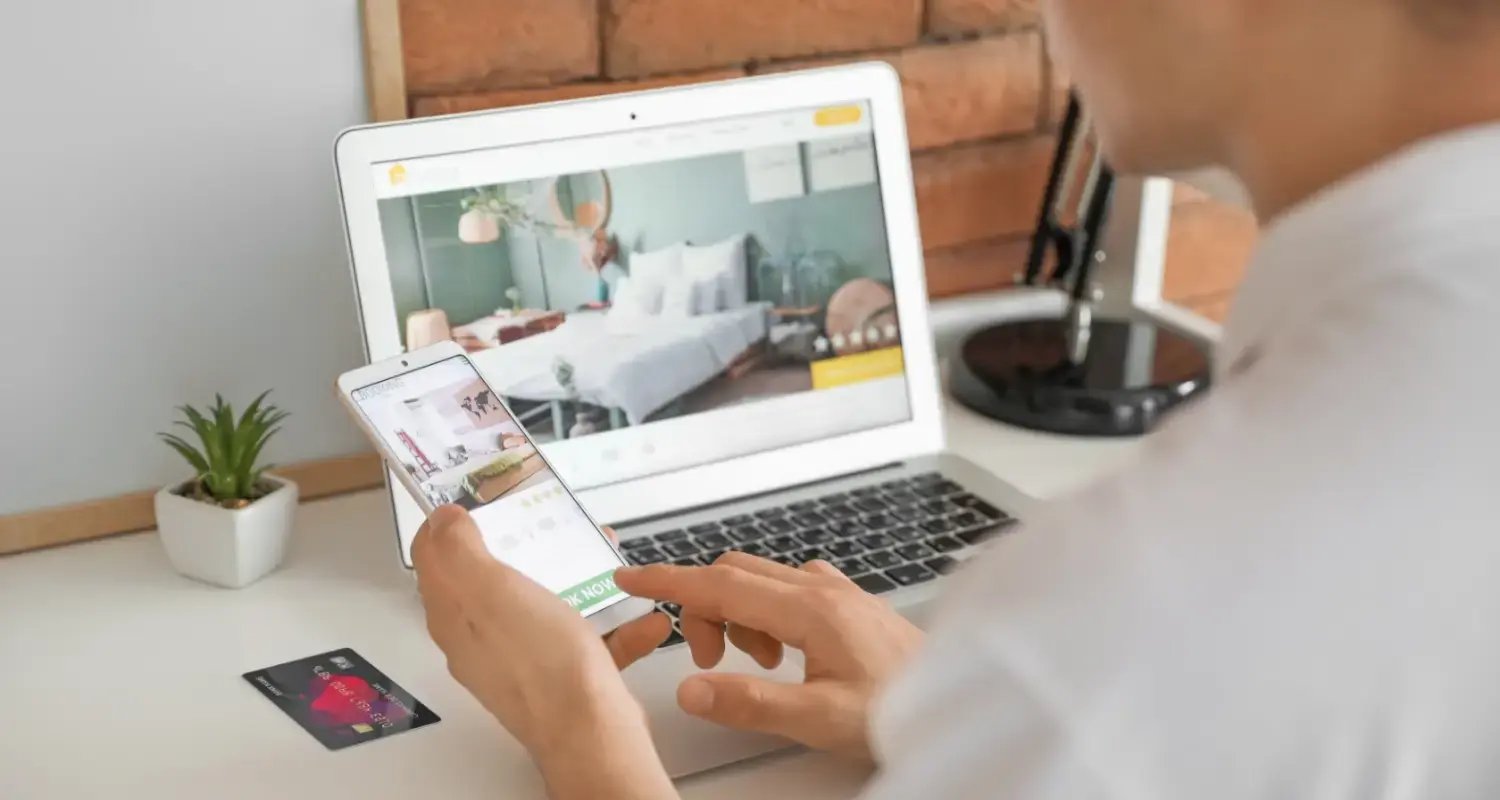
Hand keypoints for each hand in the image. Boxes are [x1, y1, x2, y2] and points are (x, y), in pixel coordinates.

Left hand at [411, 506, 674, 798]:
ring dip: (571, 581)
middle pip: (484, 582)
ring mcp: (519, 662)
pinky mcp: (558, 680)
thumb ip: (462, 552)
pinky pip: (583, 642)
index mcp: (455, 617)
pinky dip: (610, 627)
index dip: (445, 524)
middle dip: (516, 546)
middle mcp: (478, 641)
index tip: (472, 500)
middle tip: (540, 520)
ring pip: (539, 608)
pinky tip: (641, 619)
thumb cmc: (540, 660)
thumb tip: (442, 520)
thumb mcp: (493, 590)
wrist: (589, 731)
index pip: (431, 560)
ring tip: (601, 559)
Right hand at [614, 553, 923, 759]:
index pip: (720, 584)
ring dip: (736, 614)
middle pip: (734, 575)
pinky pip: (785, 589)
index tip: (629, 575)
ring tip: (754, 666)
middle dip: (703, 609)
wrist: (956, 701)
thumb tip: (691, 688)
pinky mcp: (845, 602)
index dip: (668, 580)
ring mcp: (835, 591)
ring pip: (759, 580)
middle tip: (707, 662)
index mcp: (809, 609)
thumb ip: (751, 703)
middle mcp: (821, 588)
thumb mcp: (819, 719)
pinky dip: (763, 612)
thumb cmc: (899, 708)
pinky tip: (781, 653)